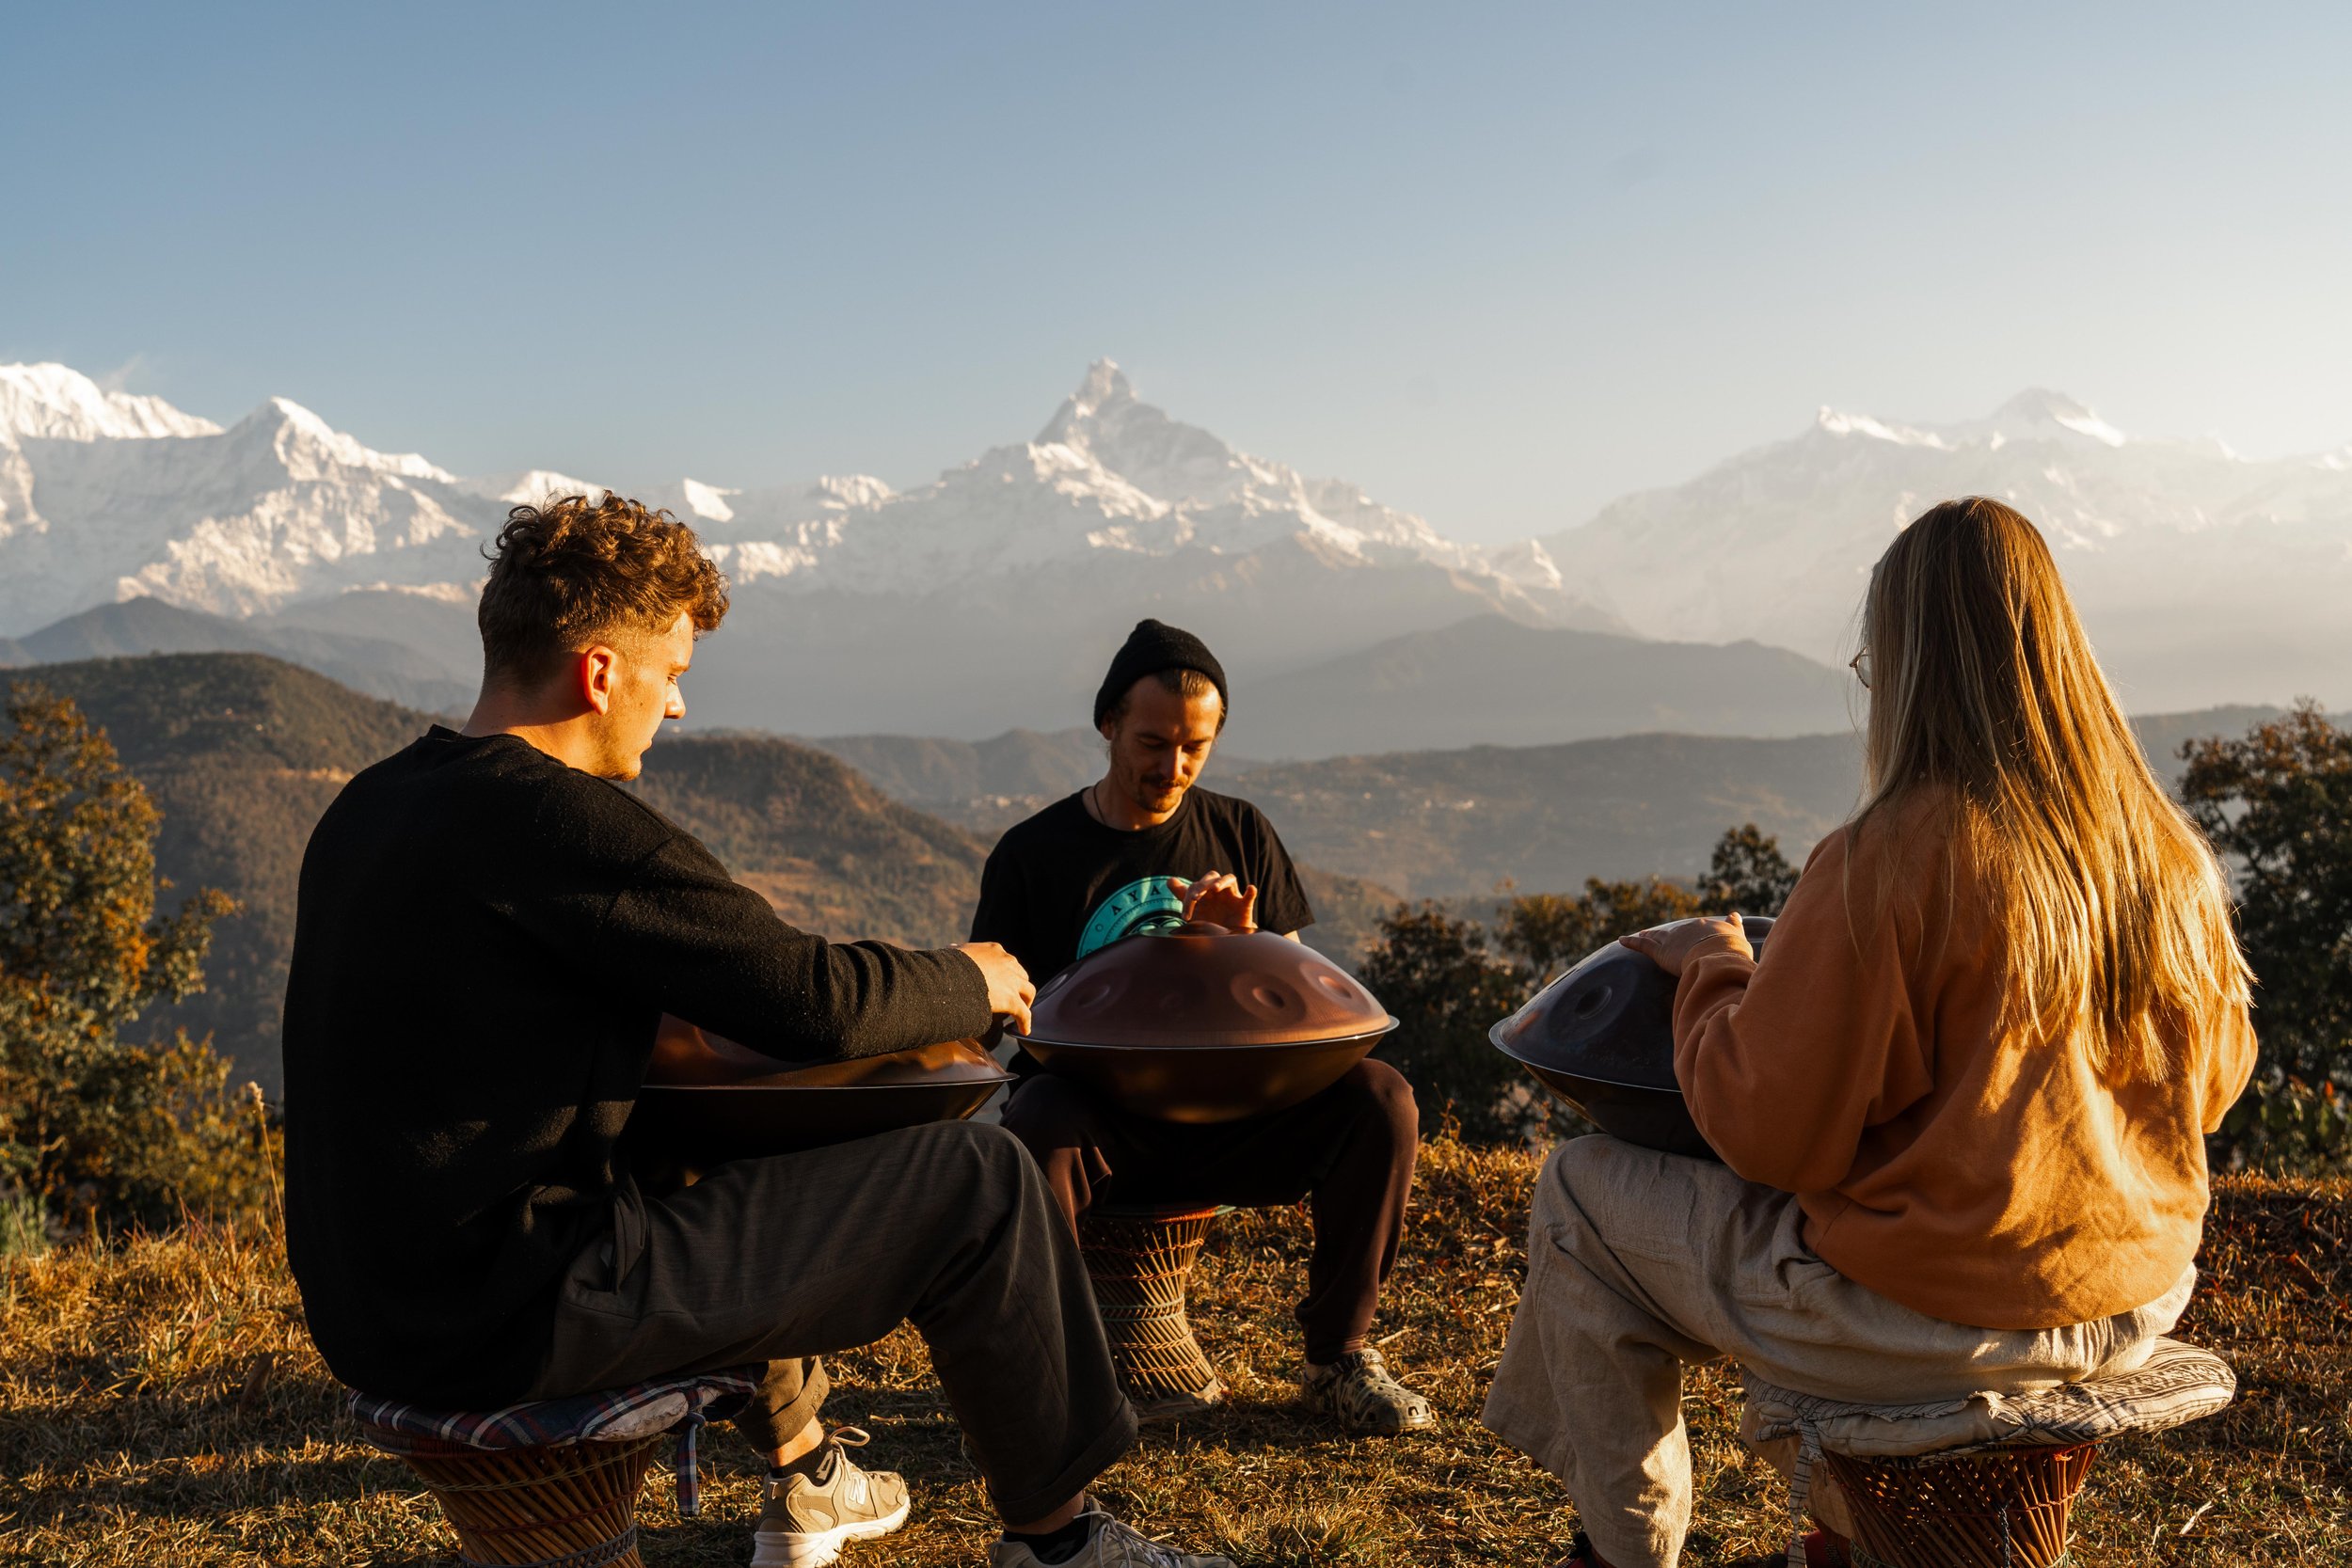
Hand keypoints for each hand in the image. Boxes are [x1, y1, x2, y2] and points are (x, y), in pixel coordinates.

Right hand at [952, 941, 1035, 1034]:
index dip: (1006, 972)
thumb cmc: (948, 964)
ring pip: (1028, 991)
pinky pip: (1023, 1014)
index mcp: (994, 950)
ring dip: (1026, 1001)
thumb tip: (951, 949)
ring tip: (1021, 1012)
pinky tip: (1024, 1031)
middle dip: (1019, 986)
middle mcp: (1007, 963)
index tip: (1003, 981)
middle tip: (1014, 996)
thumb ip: (958, 951)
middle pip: (1020, 975)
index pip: (1007, 961)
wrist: (951, 975)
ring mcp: (1011, 982)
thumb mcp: (955, 952)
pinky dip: (1025, 1022)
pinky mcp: (1011, 1000)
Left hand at [1175, 871, 1259, 932]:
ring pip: (1230, 879)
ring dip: (1222, 882)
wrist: (1225, 941)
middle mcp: (1219, 891)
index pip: (1196, 885)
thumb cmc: (1209, 923)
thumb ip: (1183, 895)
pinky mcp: (1244, 907)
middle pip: (1212, 877)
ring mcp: (1232, 897)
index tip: (1185, 916)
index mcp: (1206, 892)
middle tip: (1195, 898)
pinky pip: (1249, 896)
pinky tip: (1250, 888)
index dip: (1189, 896)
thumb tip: (1170, 880)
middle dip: (1202, 885)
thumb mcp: (1194, 911)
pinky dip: (1251, 892)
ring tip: (1214, 888)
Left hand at [1619, 913, 1749, 976]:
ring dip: (1649, 935)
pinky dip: (1632, 942)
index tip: (1689, 933)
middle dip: (1668, 933)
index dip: (1692, 932)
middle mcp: (1687, 929)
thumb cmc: (1732, 951)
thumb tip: (1734, 914)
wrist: (1719, 955)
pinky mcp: (1660, 951)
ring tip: (1642, 933)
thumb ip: (1735, 926)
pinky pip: (1643, 946)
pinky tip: (1621, 940)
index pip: (1696, 929)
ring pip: (1657, 936)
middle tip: (1660, 934)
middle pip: (1675, 931)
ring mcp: (1672, 939)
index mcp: (1706, 927)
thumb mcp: (1739, 937)